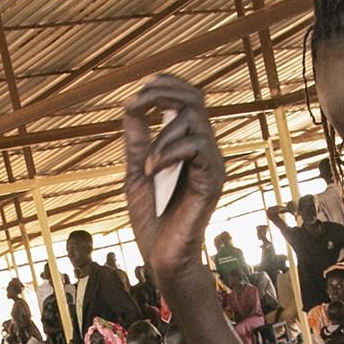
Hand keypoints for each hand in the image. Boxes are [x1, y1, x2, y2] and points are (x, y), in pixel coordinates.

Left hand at [122, 76, 224, 286]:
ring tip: (146, 164)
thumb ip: (137, 141)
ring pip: (194, 120)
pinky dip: (169, 152)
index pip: (188, 99)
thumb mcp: (137, 171)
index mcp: (189, 145)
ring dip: (161, 135)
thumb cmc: (153, 220)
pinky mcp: (213, 180)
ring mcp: (211, 163)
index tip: (139, 91)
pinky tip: (153, 170)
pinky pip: (196, 147)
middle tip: (138, 103)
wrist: (162, 258)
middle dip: (163, 93)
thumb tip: (131, 106)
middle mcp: (205, 150)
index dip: (167, 85)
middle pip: (195, 98)